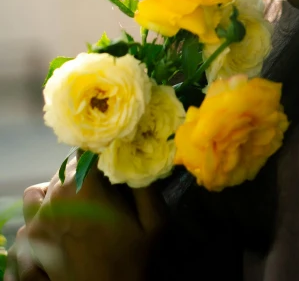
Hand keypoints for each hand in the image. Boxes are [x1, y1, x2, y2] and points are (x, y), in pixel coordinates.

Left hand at [5, 157, 168, 280]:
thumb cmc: (132, 263)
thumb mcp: (154, 222)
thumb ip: (145, 184)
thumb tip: (135, 157)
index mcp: (82, 187)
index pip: (88, 150)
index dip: (102, 155)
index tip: (114, 166)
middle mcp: (53, 200)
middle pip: (66, 169)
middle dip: (84, 174)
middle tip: (104, 193)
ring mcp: (36, 224)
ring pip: (43, 190)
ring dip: (59, 192)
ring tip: (79, 208)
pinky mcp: (29, 246)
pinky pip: (29, 216)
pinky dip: (41, 215)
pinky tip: (60, 226)